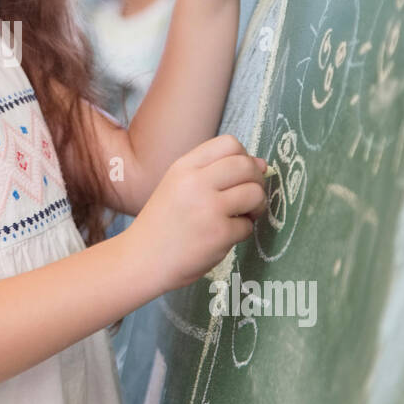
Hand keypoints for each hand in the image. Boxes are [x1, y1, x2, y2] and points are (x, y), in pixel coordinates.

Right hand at [126, 134, 267, 294]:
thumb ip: (214, 172)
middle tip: (248, 197)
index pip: (229, 143)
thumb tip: (263, 165)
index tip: (240, 175)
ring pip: (255, 193)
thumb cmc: (162, 223)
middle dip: (257, 181)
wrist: (141, 259)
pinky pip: (248, 226)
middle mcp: (195, 182)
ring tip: (243, 215)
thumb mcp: (177, 186)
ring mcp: (208, 208)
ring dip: (257, 206)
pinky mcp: (219, 234)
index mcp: (184, 167)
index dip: (244, 157)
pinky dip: (242, 232)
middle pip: (247, 165)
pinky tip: (225, 236)